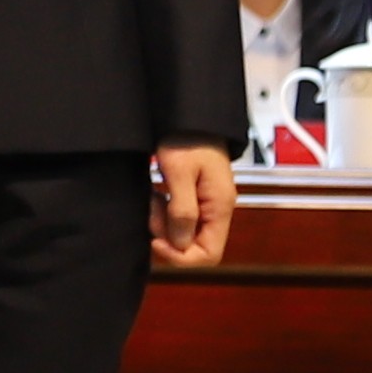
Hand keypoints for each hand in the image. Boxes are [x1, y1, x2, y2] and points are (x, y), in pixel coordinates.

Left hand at [148, 141, 238, 270]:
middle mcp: (217, 210)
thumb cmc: (186, 138)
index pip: (209, 254)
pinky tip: (156, 195)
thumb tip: (180, 244)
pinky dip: (165, 213)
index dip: (181, 256)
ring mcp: (208, 203)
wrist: (189, 116)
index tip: (156, 239)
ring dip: (164, 223)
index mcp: (220, 207)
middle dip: (169, 237)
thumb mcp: (179, 174)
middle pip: (196, 246)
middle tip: (152, 212)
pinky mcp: (196, 196)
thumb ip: (182, 211)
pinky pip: (181, 217)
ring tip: (153, 198)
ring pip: (185, 232)